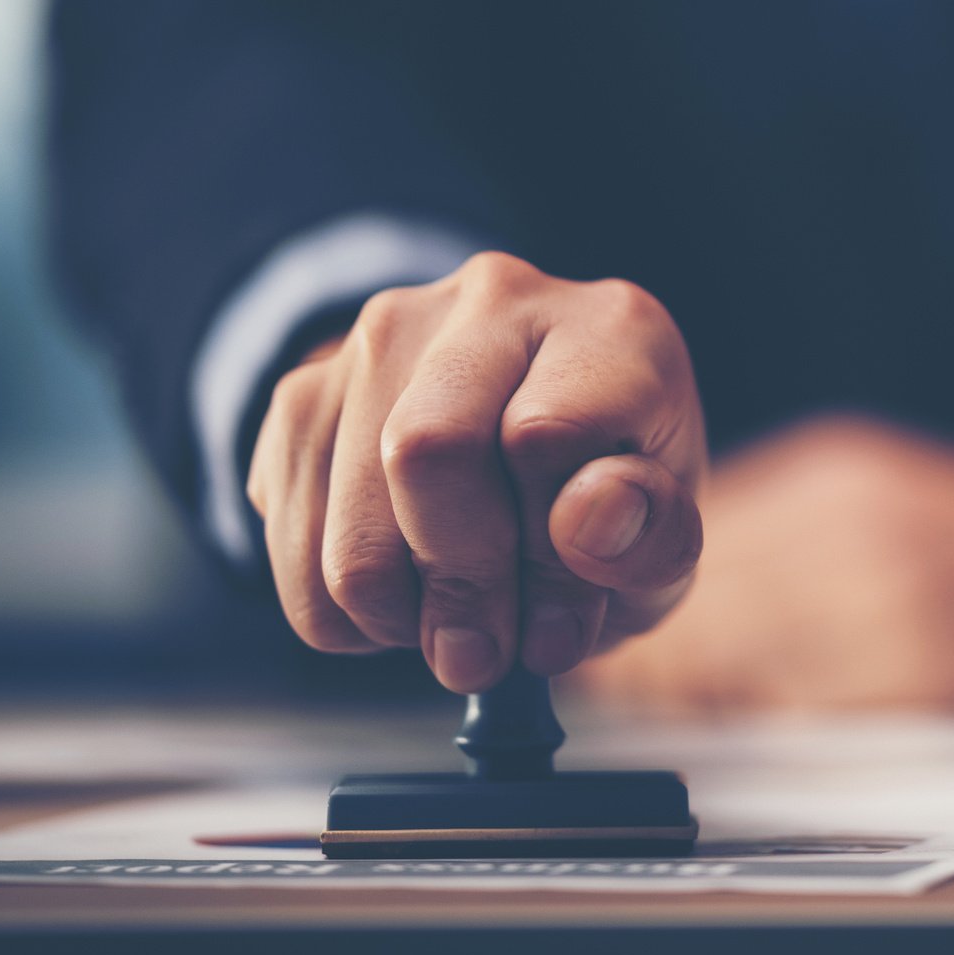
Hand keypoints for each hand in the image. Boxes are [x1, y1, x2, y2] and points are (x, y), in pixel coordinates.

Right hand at [245, 252, 704, 691]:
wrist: (537, 455)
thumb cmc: (614, 502)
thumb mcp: (665, 537)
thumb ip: (653, 533)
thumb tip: (586, 520)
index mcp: (612, 326)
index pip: (544, 435)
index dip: (547, 556)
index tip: (562, 626)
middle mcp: (496, 300)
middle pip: (424, 452)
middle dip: (456, 586)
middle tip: (486, 653)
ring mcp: (385, 334)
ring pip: (346, 520)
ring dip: (396, 614)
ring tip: (452, 626)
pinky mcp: (303, 392)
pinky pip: (288, 542)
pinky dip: (342, 612)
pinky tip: (404, 594)